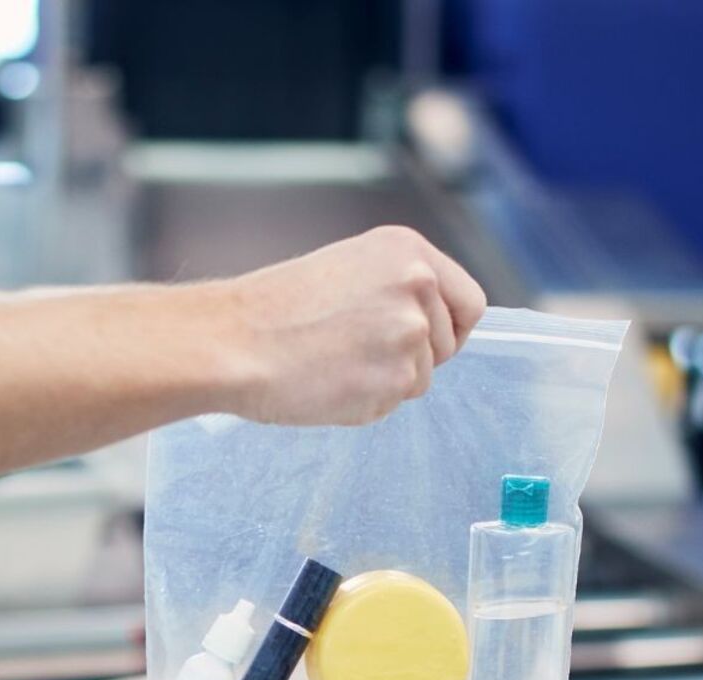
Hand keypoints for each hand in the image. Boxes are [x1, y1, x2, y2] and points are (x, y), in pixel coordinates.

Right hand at [215, 226, 488, 425]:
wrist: (233, 341)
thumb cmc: (274, 309)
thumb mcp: (348, 270)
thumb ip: (396, 289)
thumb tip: (429, 325)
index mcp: (408, 251)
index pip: (470, 301)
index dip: (452, 326)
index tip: (431, 340)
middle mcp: (417, 286)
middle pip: (448, 345)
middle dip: (414, 357)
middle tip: (357, 352)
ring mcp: (409, 334)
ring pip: (420, 379)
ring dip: (384, 382)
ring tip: (333, 363)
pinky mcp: (395, 380)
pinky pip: (393, 404)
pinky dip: (364, 403)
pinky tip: (328, 382)